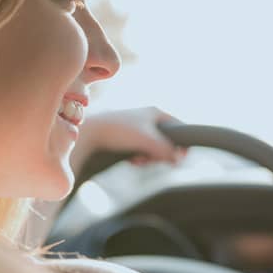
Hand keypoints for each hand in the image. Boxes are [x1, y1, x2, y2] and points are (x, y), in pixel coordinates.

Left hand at [71, 107, 185, 172]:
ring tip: (137, 159)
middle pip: (166, 141)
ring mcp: (137, 127)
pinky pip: (141, 151)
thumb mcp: (147, 140)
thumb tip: (179, 159)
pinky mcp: (127, 138)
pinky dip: (138, 157)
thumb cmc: (119, 131)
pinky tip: (130, 160)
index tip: (181, 157)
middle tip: (151, 159)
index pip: (180, 127)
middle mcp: (148, 118)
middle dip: (160, 154)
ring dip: (148, 158)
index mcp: (156, 113)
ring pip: (153, 148)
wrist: (90, 132)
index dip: (182, 143)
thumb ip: (165, 150)